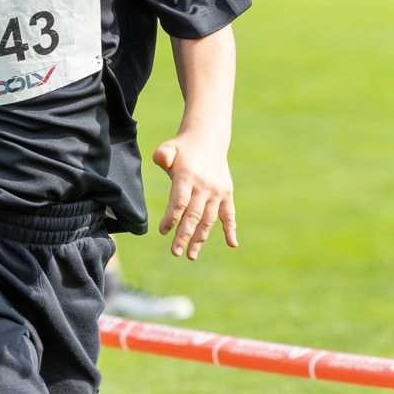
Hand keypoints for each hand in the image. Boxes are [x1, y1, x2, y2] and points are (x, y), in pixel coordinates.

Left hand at [153, 134, 237, 260]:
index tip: (163, 231)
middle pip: (193, 215)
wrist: (208, 138)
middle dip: (184, 235)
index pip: (180, 201)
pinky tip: (232, 244)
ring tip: (191, 255)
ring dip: (200, 238)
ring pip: (209, 219)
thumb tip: (160, 159)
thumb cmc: (183, 148)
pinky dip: (231, 229)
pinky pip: (229, 214)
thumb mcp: (170, 147)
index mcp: (188, 176)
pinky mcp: (226, 194)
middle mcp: (204, 186)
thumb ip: (164, 154)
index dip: (171, 217)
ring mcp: (217, 191)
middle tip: (175, 252)